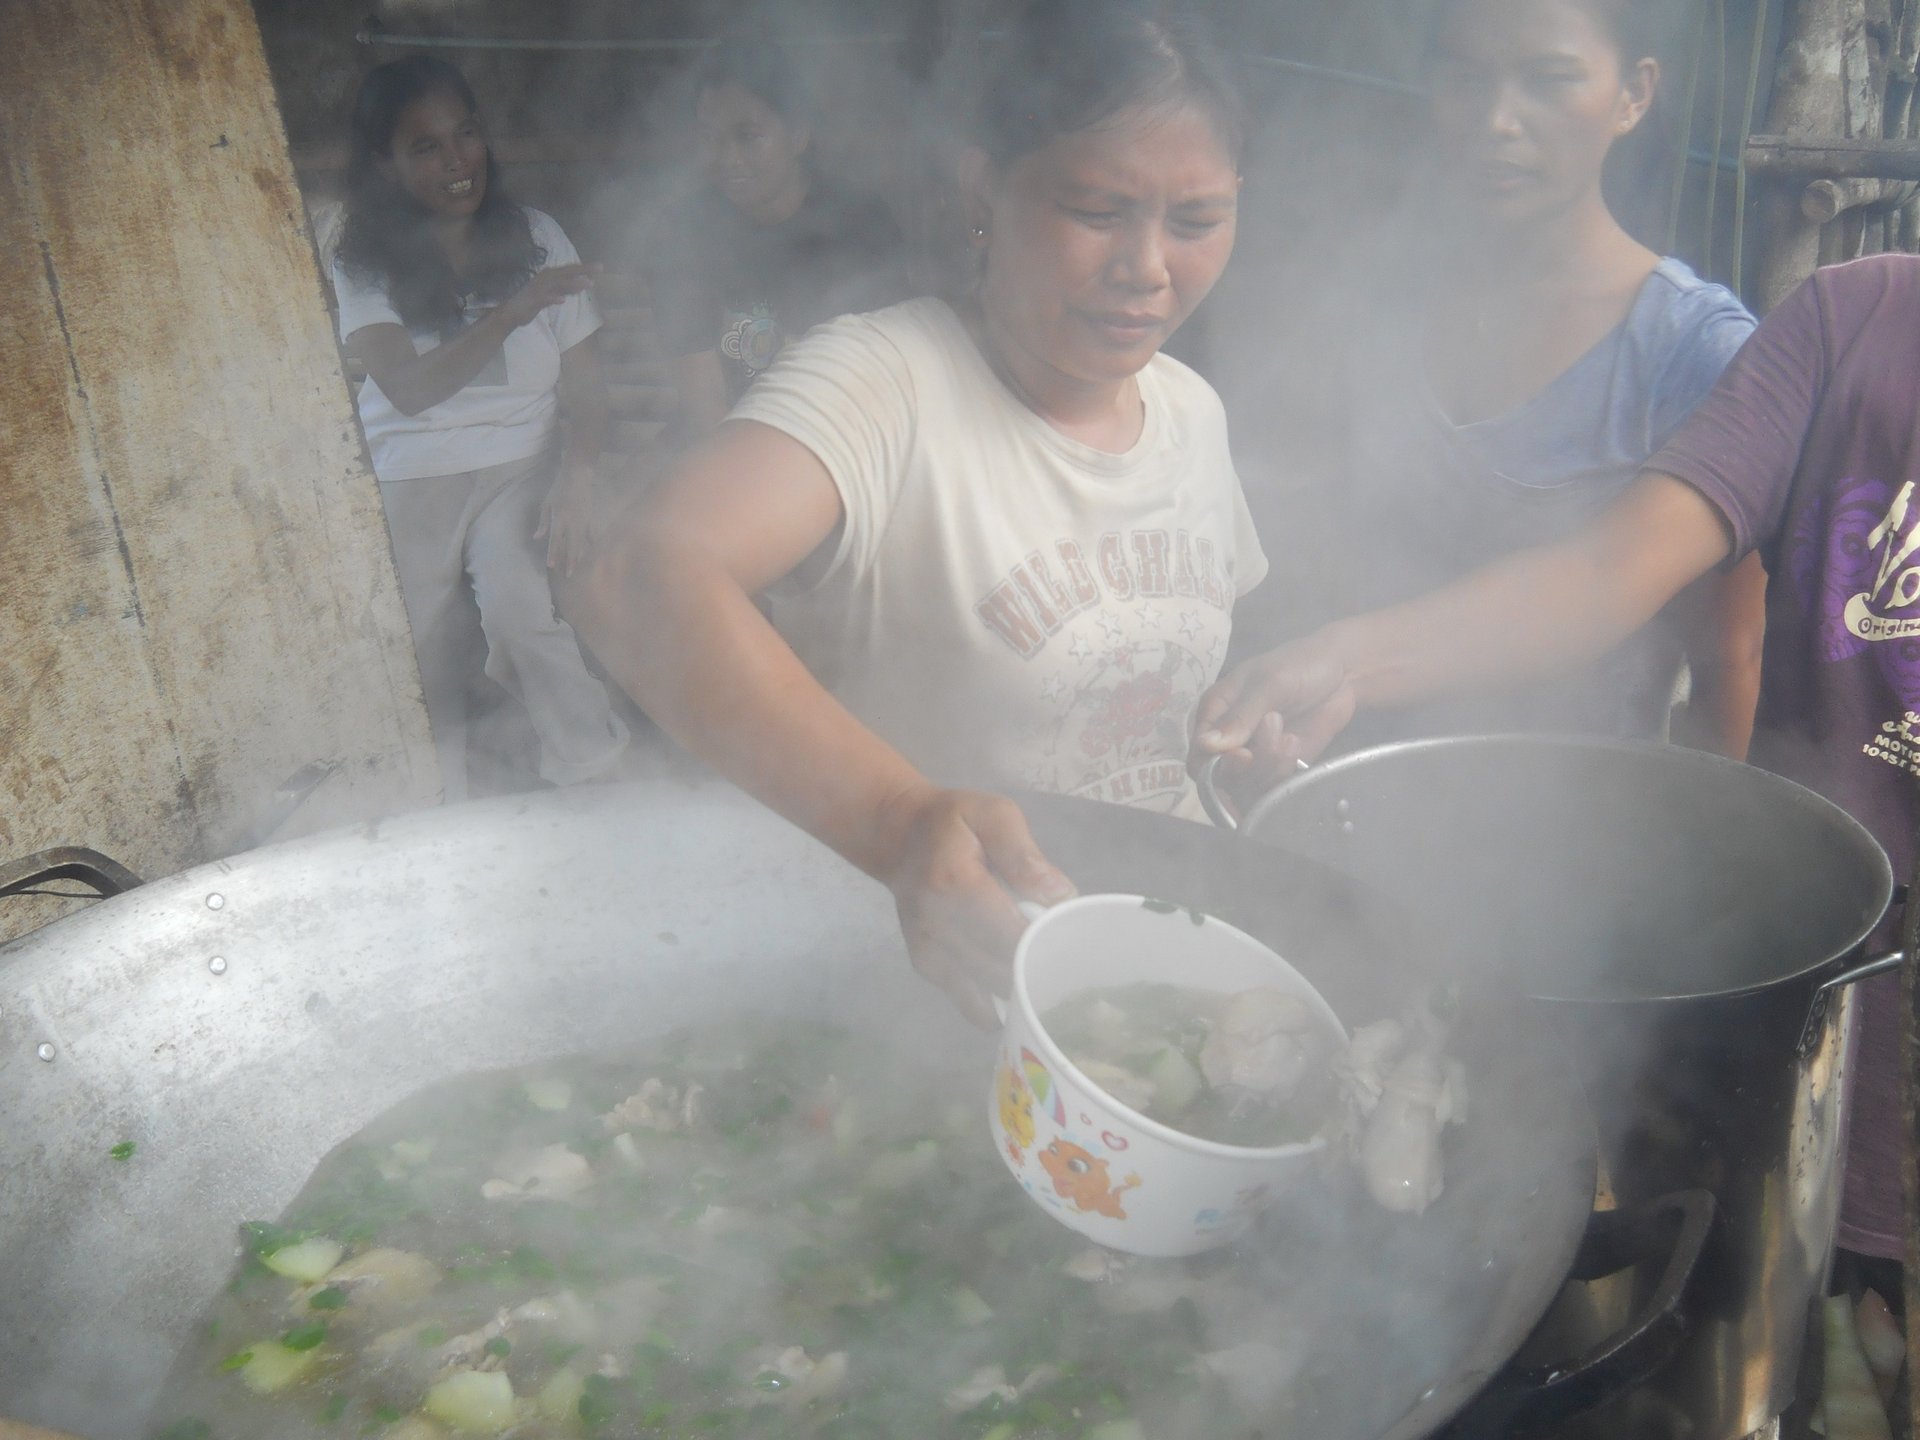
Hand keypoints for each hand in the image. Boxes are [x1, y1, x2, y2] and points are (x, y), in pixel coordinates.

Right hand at [502, 263, 600, 327]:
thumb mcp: (553, 294)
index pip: (569, 270)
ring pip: (558, 284)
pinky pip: (543, 299)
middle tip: (600, 268)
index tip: (600, 267)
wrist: (509, 313)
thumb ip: (567, 289)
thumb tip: (584, 284)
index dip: (584, 268)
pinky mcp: (531, 301)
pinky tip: (562, 300)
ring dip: (572, 283)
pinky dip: (552, 299)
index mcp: (549, 276)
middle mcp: (544, 279)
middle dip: (583, 270)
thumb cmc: (531, 303)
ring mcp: (538, 289)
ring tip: (587, 283)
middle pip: (566, 273)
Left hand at [537, 461, 597, 574]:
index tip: (551, 566)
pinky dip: (590, 543)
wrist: (578, 476)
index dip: (553, 553)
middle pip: (570, 546)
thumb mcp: (546, 504)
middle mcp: (571, 522)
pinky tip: (591, 552)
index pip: (555, 540)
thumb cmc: (558, 489)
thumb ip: (543, 522)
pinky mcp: (590, 518)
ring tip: (576, 567)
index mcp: (559, 518)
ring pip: (581, 542)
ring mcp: (582, 521)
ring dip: (578, 556)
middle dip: (569, 561)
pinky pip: (590, 534)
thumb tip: (537, 538)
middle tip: (568, 575)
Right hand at [875, 787, 1076, 1028]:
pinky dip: (997, 1002)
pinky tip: (1016, 986)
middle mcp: (936, 924)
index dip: (1044, 946)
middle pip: (1000, 969)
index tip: (1070, 940)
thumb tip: (1061, 897)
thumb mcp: (994, 814)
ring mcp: (927, 950)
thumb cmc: (954, 823)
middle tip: (1062, 955)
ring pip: (987, 993)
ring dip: (1019, 989)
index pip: (1009, 935)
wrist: (898, 837)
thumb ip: (1025, 855)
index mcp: (955, 883)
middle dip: (1037, 970)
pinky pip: (969, 1003)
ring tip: (1041, 970)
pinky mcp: (926, 967)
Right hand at [1188, 633, 1356, 799]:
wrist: (1342, 672)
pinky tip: (1296, 744)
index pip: (1198, 755)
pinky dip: (1284, 773)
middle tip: (1276, 743)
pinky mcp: (1278, 766)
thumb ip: (1241, 715)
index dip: (1215, 765)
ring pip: (1247, 786)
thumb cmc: (1299, 665)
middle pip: (1221, 778)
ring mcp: (1254, 755)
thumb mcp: (1270, 683)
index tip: (1245, 755)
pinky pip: (1271, 787)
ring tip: (1290, 738)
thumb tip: (1206, 744)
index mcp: (1215, 713)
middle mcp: (1229, 739)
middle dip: (1248, 769)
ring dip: (1270, 768)